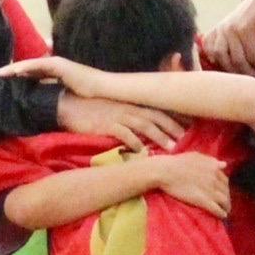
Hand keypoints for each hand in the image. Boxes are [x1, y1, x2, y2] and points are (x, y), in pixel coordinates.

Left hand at [0, 54, 108, 96]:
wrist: (103, 89)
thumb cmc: (88, 94)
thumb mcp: (67, 95)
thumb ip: (55, 95)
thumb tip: (44, 105)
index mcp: (54, 72)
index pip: (31, 73)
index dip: (17, 76)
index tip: (3, 81)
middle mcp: (53, 65)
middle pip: (27, 67)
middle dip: (10, 71)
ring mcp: (56, 63)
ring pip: (29, 65)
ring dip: (13, 69)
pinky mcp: (58, 65)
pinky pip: (38, 66)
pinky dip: (25, 68)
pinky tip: (14, 71)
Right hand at [56, 93, 184, 151]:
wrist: (67, 105)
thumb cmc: (90, 107)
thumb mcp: (113, 107)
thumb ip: (128, 114)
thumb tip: (143, 126)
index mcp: (130, 102)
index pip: (157, 107)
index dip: (173, 115)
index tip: (188, 124)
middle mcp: (127, 107)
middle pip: (155, 116)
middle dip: (172, 126)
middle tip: (186, 138)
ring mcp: (117, 115)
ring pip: (144, 125)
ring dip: (159, 136)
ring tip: (172, 147)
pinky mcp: (106, 124)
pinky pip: (124, 134)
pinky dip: (134, 142)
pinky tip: (143, 152)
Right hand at [146, 152, 231, 218]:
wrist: (166, 171)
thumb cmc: (177, 162)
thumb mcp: (196, 156)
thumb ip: (211, 161)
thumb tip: (224, 164)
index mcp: (213, 167)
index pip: (224, 180)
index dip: (225, 187)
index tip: (223, 191)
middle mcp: (214, 179)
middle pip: (226, 191)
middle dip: (227, 197)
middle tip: (225, 202)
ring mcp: (210, 190)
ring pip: (224, 201)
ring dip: (226, 207)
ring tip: (225, 210)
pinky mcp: (203, 200)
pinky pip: (216, 209)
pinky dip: (221, 213)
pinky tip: (222, 216)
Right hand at [198, 0, 254, 75]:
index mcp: (245, 28)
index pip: (252, 56)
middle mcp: (229, 29)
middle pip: (235, 60)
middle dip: (247, 73)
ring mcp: (219, 29)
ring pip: (219, 56)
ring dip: (230, 69)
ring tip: (241, 75)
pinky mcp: (213, 30)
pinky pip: (208, 48)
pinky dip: (213, 58)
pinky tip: (223, 65)